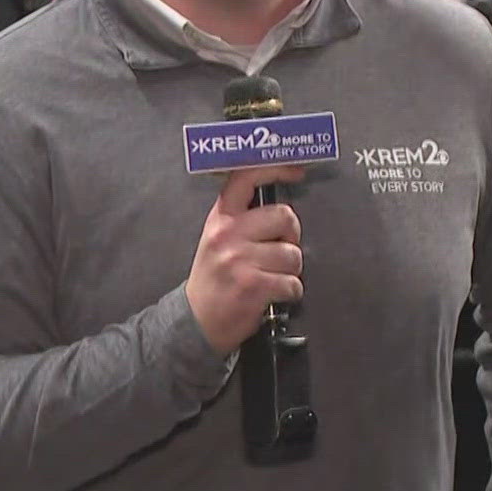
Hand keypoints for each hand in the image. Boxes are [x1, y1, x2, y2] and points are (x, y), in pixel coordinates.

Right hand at [185, 166, 308, 353]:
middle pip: (284, 216)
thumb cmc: (214, 278)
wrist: (195, 321)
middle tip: (280, 249)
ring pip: (293, 254)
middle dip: (291, 235)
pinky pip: (293, 282)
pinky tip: (275, 295)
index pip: (246, 178)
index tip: (296, 171)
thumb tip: (283, 209)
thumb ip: (243, 219)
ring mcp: (240, 260)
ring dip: (291, 270)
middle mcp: (228, 234)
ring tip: (273, 277)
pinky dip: (291, 292)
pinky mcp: (253, 286)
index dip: (276, 169)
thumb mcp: (217, 239)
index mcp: (220, 219)